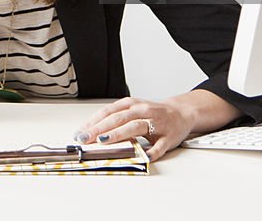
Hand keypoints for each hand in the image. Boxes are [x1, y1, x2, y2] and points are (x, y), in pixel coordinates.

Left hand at [74, 97, 195, 161]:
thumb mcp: (133, 111)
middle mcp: (142, 111)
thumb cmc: (152, 114)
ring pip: (135, 127)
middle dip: (100, 128)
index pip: (108, 112)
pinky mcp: (168, 136)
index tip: (80, 132)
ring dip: (118, 134)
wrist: (181, 113)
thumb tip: (92, 133)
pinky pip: (159, 145)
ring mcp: (156, 123)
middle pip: (118, 118)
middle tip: (85, 138)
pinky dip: (152, 151)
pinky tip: (143, 157)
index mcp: (131, 104)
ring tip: (104, 141)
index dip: (93, 121)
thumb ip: (116, 120)